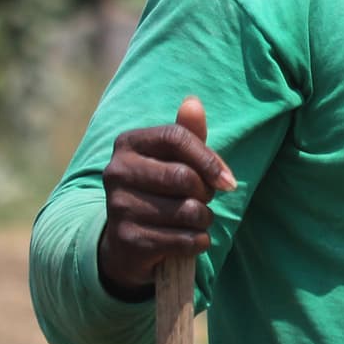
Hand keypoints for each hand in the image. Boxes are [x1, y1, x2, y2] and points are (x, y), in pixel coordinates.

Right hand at [97, 96, 235, 302]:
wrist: (127, 241)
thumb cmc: (161, 190)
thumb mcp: (174, 158)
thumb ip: (187, 132)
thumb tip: (193, 102)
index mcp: (128, 144)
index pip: (176, 136)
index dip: (209, 158)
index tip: (227, 180)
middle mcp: (116, 172)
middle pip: (184, 177)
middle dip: (206, 192)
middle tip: (203, 200)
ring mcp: (118, 206)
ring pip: (188, 211)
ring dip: (204, 219)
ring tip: (194, 219)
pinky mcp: (127, 239)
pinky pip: (184, 240)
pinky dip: (198, 242)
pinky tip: (188, 239)